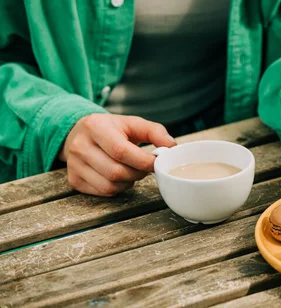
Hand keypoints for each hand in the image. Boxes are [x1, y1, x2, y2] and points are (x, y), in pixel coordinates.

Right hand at [60, 114, 175, 196]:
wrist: (78, 133)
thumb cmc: (111, 129)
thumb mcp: (132, 123)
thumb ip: (155, 132)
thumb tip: (171, 146)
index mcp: (95, 127)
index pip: (120, 151)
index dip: (143, 161)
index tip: (156, 163)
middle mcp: (80, 146)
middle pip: (116, 171)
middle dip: (138, 173)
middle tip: (145, 167)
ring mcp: (74, 165)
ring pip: (110, 185)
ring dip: (128, 182)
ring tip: (132, 170)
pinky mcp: (74, 180)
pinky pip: (102, 192)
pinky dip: (117, 188)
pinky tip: (120, 176)